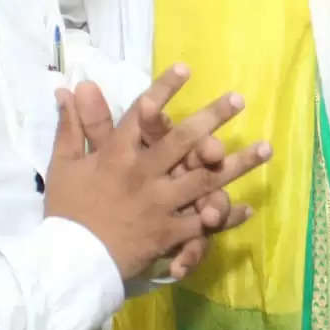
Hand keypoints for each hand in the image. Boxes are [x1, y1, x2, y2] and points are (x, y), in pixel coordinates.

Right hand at [43, 66, 271, 281]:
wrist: (71, 262)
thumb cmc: (67, 212)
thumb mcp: (63, 165)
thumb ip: (71, 126)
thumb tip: (70, 88)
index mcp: (117, 155)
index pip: (143, 113)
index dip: (165, 88)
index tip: (186, 68)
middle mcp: (144, 174)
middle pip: (184, 140)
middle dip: (213, 117)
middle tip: (238, 99)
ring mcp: (161, 204)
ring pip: (205, 179)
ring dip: (238, 163)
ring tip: (266, 148)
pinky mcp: (169, 233)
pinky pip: (203, 224)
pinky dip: (226, 216)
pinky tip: (247, 206)